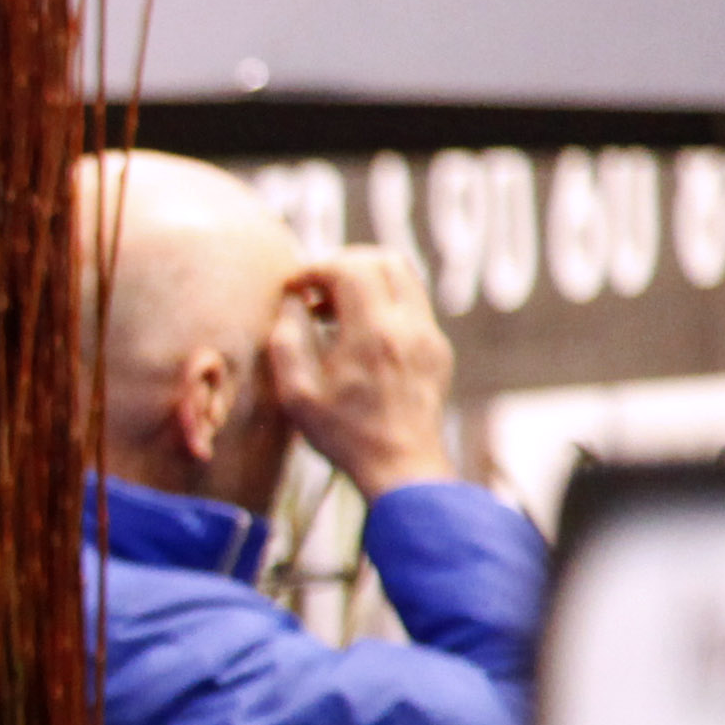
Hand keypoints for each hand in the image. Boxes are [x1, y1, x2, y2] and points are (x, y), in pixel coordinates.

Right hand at [265, 254, 460, 498]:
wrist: (401, 465)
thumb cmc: (344, 435)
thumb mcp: (297, 395)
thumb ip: (287, 341)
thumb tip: (290, 304)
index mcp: (372, 334)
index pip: (349, 268)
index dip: (314, 269)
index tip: (292, 289)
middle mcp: (408, 326)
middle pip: (382, 259)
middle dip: (343, 264)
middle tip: (314, 288)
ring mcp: (428, 335)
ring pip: (404, 276)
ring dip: (366, 279)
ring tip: (334, 308)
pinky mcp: (437, 349)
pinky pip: (413, 303)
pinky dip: (383, 301)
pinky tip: (358, 333)